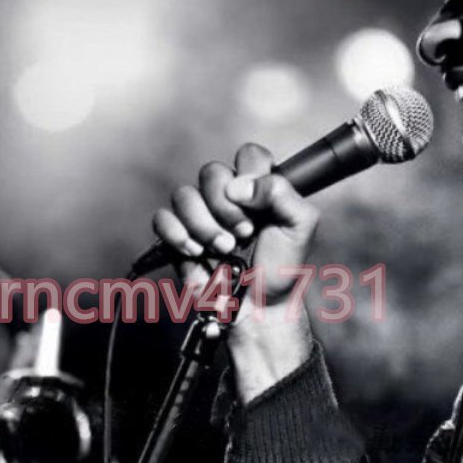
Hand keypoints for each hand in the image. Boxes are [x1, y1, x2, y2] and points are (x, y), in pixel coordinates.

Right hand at [153, 143, 319, 402]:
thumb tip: (239, 185)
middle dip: (226, 206)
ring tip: (223, 248)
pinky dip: (177, 234)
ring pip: (183, 194)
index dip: (250, 172)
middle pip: (211, 172)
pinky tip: (195, 251)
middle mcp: (227, 196)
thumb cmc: (281, 268)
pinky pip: (161, 218)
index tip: (257, 204)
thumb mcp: (300, 227)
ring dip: (204, 225)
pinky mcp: (178, 236)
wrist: (258, 308)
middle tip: (244, 233)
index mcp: (259, 187)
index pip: (248, 154)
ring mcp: (200, 215)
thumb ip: (283, 193)